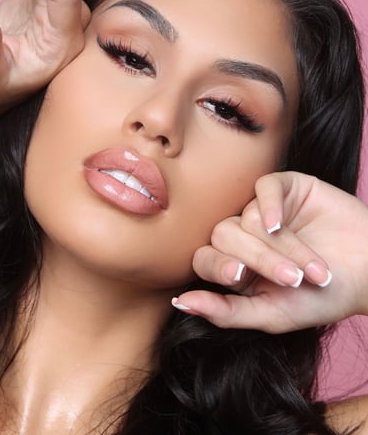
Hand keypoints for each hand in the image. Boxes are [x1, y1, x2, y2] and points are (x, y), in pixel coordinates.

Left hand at [173, 172, 367, 332]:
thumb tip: (181, 303)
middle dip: (258, 260)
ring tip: (311, 268)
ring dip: (280, 247)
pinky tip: (281, 224)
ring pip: (247, 217)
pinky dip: (268, 206)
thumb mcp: (273, 314)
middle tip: (291, 278)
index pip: (206, 259)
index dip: (219, 267)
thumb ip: (226, 313)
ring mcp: (262, 210)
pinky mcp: (284, 188)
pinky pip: (262, 188)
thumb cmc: (321, 299)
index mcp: (236, 265)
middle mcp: (244, 236)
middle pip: (224, 236)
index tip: (240, 277)